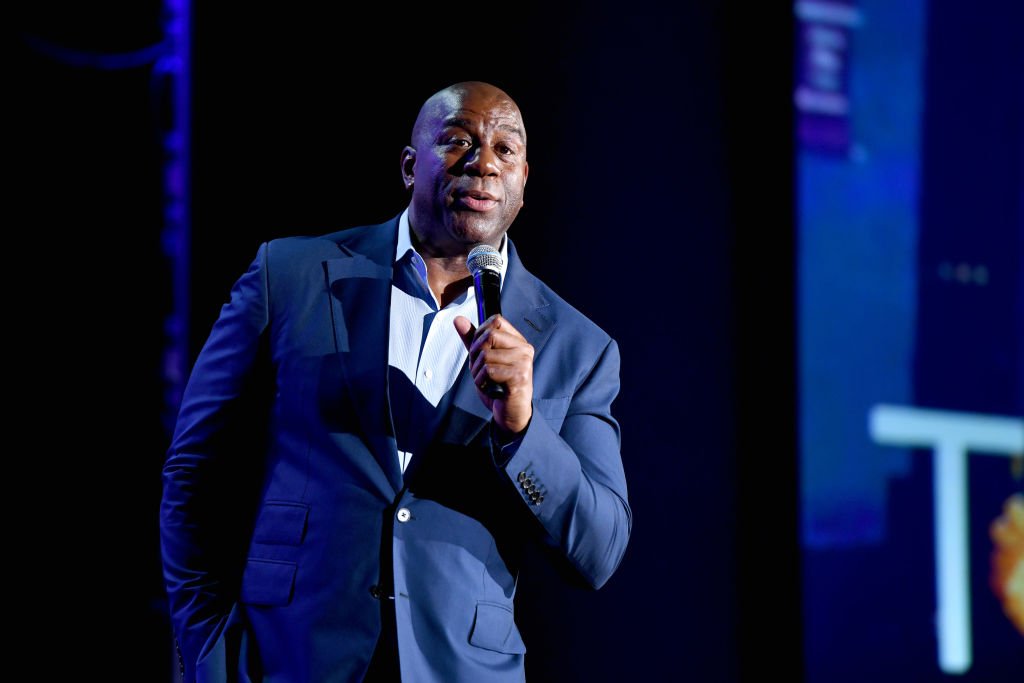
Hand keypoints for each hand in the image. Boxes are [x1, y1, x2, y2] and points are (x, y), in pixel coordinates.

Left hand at [453, 314, 533, 434]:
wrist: (511, 414)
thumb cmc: (499, 387)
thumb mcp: (482, 360)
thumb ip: (472, 340)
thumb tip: (458, 319)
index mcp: (518, 341)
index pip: (495, 321)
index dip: (480, 334)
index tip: (480, 352)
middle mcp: (524, 349)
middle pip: (489, 336)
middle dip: (475, 354)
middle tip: (480, 370)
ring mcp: (523, 363)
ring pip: (486, 355)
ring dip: (477, 372)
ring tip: (487, 382)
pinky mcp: (519, 377)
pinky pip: (488, 370)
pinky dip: (481, 382)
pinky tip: (490, 389)